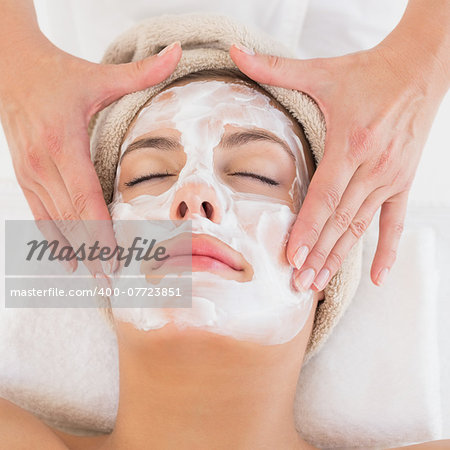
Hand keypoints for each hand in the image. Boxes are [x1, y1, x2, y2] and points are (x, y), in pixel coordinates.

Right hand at [0, 37, 180, 276]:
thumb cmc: (59, 75)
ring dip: (74, 252)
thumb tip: (179, 52)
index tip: (114, 260)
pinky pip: (39, 213)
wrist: (10, 66)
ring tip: (93, 280)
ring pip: (54, 221)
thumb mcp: (99, 75)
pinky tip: (64, 259)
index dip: (100, 232)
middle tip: (111, 283)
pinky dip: (52, 239)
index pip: (85, 198)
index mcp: (63, 143)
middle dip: (92, 252)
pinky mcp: (24, 175)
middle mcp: (43, 164)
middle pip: (71, 218)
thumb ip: (141, 72)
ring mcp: (30, 172)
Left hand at [230, 34, 448, 289]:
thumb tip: (235, 52)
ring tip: (321, 283)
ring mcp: (391, 178)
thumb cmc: (368, 73)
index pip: (324, 197)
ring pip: (361, 228)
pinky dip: (386, 251)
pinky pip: (394, 223)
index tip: (293, 258)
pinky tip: (378, 276)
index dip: (308, 230)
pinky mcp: (402, 182)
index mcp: (350, 143)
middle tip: (299, 283)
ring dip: (340, 257)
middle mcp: (373, 167)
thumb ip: (275, 68)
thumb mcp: (321, 72)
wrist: (420, 66)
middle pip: (340, 221)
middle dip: (318, 254)